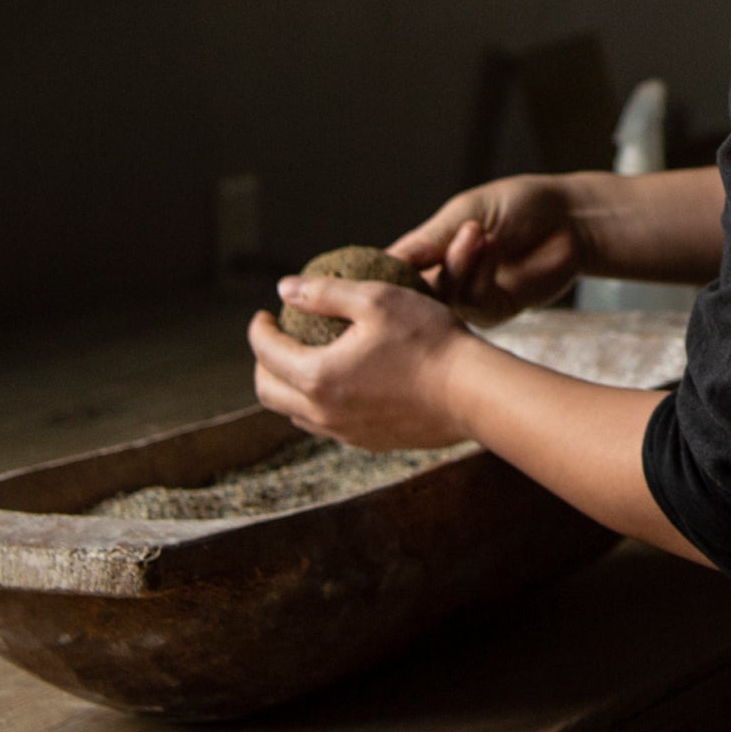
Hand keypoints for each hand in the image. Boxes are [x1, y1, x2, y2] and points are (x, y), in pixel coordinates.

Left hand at [248, 277, 471, 449]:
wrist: (471, 392)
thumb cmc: (427, 338)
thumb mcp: (377, 299)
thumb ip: (326, 292)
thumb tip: (285, 288)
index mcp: (318, 375)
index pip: (267, 352)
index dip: (259, 329)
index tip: (264, 314)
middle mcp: (324, 412)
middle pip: (268, 392)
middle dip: (264, 363)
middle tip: (277, 338)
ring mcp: (346, 433)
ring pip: (296, 413)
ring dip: (289, 385)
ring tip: (306, 359)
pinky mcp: (369, 443)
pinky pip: (327, 425)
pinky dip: (319, 402)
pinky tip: (343, 383)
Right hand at [388, 175, 590, 324]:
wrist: (569, 218)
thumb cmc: (517, 206)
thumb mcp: (466, 212)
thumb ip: (430, 240)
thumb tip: (384, 260)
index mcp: (428, 253)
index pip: (391, 271)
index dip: (379, 274)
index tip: (369, 270)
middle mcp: (443, 281)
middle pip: (412, 292)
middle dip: (425, 267)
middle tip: (446, 237)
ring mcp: (468, 299)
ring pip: (444, 297)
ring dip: (459, 263)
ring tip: (476, 232)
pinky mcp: (495, 311)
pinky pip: (475, 302)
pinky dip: (481, 272)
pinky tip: (492, 245)